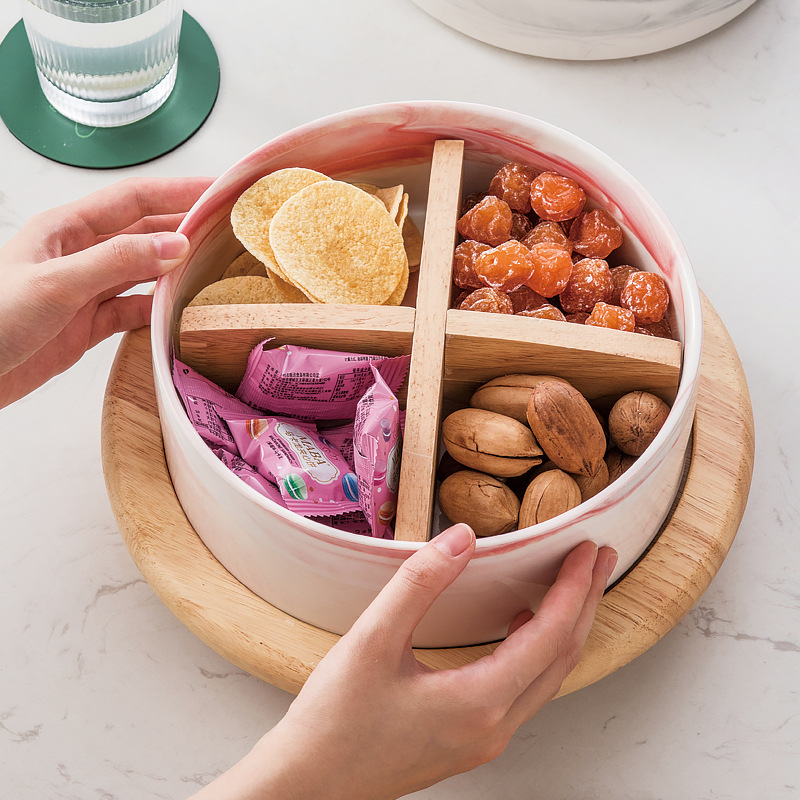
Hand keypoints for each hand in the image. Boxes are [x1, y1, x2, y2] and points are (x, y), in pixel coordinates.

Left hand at [0, 176, 212, 407]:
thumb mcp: (57, 284)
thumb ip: (118, 261)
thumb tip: (176, 244)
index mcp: (67, 229)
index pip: (135, 199)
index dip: (180, 191)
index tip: (218, 188)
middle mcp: (81, 254)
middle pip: (145, 232)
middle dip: (186, 226)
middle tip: (230, 227)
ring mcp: (87, 289)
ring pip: (143, 271)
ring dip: (177, 269)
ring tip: (216, 266)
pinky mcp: (89, 324)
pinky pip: (134, 309)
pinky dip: (159, 310)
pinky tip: (181, 311)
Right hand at [194, 526, 616, 799]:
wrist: (309, 785)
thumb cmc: (335, 721)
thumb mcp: (372, 640)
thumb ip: (420, 583)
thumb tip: (462, 538)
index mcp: (479, 701)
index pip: (549, 634)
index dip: (573, 587)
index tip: (587, 549)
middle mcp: (494, 725)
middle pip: (562, 657)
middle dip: (585, 603)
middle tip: (599, 560)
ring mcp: (484, 738)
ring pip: (546, 677)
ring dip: (565, 628)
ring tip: (571, 587)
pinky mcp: (468, 739)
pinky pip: (523, 690)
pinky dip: (536, 651)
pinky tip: (519, 626)